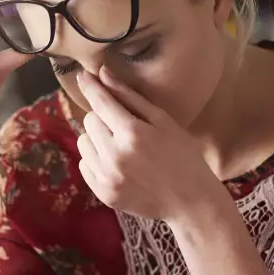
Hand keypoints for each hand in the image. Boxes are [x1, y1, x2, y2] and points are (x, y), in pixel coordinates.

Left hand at [76, 67, 228, 222]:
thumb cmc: (182, 155)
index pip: (100, 102)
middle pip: (89, 120)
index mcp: (133, 133)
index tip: (83, 75)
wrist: (190, 201)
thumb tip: (103, 73)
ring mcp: (107, 177)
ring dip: (97, 139)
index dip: (90, 86)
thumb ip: (130, 97)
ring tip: (121, 146)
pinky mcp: (103, 193)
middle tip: (124, 126)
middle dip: (103, 118)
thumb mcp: (163, 121)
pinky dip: (96, 160)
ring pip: (83, 142)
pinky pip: (84, 164)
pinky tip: (118, 163)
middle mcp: (115, 155)